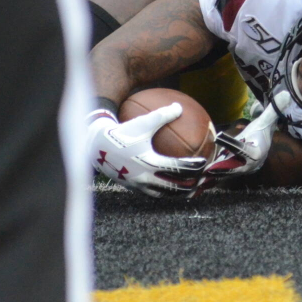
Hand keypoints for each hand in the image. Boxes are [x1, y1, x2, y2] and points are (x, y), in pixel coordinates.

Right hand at [87, 104, 206, 198]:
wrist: (97, 147)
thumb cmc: (122, 132)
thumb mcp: (143, 122)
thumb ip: (162, 115)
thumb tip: (180, 107)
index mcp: (149, 163)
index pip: (178, 168)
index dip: (194, 166)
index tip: (204, 163)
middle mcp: (145, 177)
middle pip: (174, 187)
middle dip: (191, 185)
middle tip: (202, 180)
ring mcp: (138, 185)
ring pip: (164, 194)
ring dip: (179, 193)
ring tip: (191, 190)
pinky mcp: (133, 188)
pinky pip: (153, 194)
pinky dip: (165, 193)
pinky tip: (171, 188)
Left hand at [199, 91, 290, 186]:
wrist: (262, 146)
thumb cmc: (261, 132)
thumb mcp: (266, 121)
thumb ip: (273, 110)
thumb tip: (286, 94)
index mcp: (257, 152)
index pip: (242, 147)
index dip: (230, 142)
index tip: (218, 136)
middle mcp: (249, 165)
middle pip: (234, 166)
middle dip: (222, 168)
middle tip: (209, 167)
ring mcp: (241, 171)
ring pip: (227, 173)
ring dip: (216, 173)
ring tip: (202, 173)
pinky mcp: (234, 173)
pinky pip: (223, 174)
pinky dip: (215, 175)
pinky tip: (201, 176)